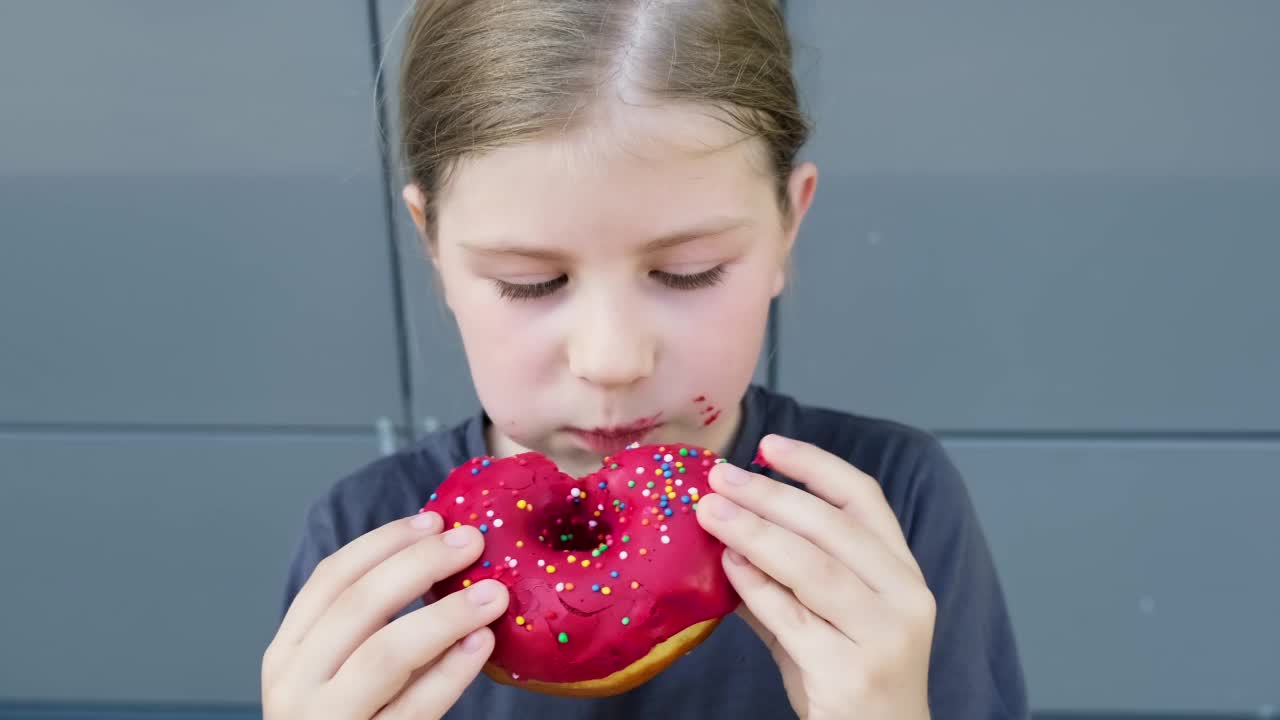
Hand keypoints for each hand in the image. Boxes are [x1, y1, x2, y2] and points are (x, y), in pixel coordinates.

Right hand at [262, 512, 508, 718]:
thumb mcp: (337, 671)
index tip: (433, 519)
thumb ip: (369, 624)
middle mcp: (297, 686)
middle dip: (420, 564)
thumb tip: (436, 550)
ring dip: (445, 615)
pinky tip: (482, 646)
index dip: (383, 542)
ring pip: (384, 654)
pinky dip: (452, 672)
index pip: (330, 579)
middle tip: (472, 543)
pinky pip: (415, 708)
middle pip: (358, 606)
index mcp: (289, 653)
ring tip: (492, 594)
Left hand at [695, 434, 934, 719]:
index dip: (815, 466)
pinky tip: (727, 566)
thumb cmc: (848, 685)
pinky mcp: (851, 672)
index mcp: (902, 574)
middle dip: (770, 494)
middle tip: (719, 477)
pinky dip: (756, 587)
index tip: (767, 445)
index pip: (864, 499)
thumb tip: (727, 531)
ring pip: (813, 566)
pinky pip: (793, 617)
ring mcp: (883, 635)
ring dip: (755, 532)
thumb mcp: (823, 621)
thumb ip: (783, 580)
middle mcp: (904, 598)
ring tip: (711, 512)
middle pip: (832, 526)